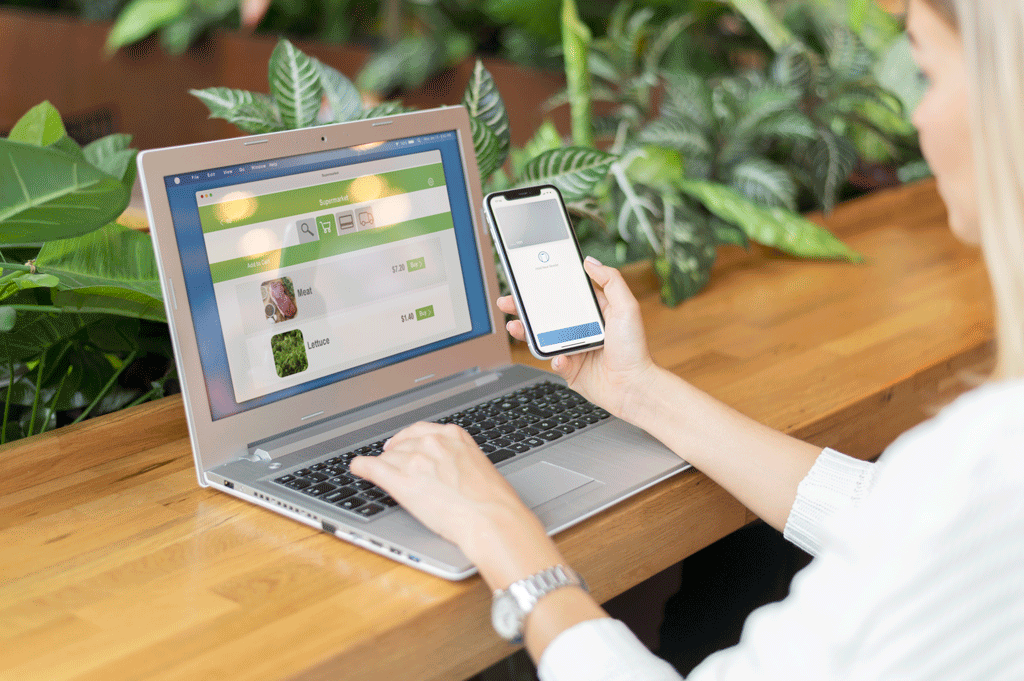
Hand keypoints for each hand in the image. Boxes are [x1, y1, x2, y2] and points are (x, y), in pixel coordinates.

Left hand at [349, 423, 561, 587]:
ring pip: (387, 457)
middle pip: (402, 445)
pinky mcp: (400, 481)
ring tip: (382, 475)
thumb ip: (459, 458)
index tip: (402, 445)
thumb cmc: (493, 501)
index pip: (420, 431)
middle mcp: (432, 443)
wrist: (491, 519)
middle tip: (395, 467)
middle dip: (397, 456)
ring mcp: (414, 460)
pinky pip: (371, 467)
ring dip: (385, 467)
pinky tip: (357, 468)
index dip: (407, 440)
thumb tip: (449, 467)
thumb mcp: (479, 465)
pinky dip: (361, 467)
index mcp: (454, 436)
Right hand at [498, 257, 657, 420]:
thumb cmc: (634, 349)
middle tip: (509, 301)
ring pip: (544, 337)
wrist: (633, 387)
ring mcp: (574, 349)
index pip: (566, 294)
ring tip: (516, 326)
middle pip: (548, 314)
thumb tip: (590, 261)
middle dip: (526, 307)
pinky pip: (553, 361)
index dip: (547, 286)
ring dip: (527, 331)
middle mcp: (582, 329)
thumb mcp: (627, 307)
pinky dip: (554, 359)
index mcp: (594, 311)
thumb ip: (611, 280)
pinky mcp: (570, 368)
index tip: (530, 279)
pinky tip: (560, 358)